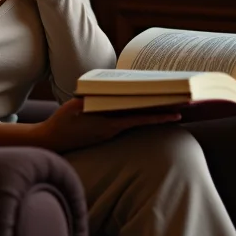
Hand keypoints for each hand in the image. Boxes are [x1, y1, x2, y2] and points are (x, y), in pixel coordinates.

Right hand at [31, 97, 180, 153]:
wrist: (51, 142)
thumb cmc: (61, 122)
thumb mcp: (73, 107)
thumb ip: (90, 101)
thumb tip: (103, 93)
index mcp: (109, 124)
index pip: (140, 119)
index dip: (159, 115)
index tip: (177, 113)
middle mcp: (113, 129)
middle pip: (142, 119)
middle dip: (162, 112)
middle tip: (183, 106)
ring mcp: (109, 132)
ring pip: (135, 121)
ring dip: (151, 114)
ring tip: (171, 106)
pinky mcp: (104, 133)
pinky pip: (125, 123)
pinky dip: (137, 117)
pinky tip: (144, 110)